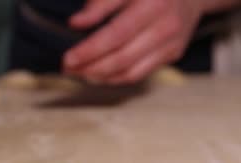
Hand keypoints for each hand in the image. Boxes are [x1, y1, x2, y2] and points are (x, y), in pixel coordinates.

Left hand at [63, 0, 204, 83]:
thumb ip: (102, 2)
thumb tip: (76, 22)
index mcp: (153, 4)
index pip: (115, 35)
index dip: (90, 50)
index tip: (67, 58)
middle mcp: (165, 27)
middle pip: (122, 58)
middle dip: (90, 67)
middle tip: (67, 69)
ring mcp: (171, 44)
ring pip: (130, 72)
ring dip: (100, 76)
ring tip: (80, 73)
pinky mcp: (172, 54)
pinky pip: (139, 74)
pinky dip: (116, 77)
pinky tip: (99, 74)